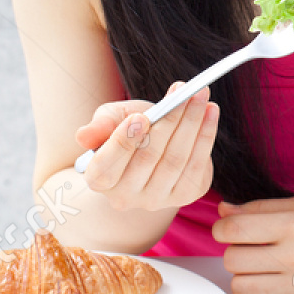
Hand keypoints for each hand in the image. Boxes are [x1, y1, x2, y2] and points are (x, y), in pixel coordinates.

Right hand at [75, 83, 219, 213]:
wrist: (155, 149)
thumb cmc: (128, 130)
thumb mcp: (111, 120)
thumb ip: (100, 125)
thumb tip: (83, 136)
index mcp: (99, 180)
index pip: (106, 168)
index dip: (123, 144)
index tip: (141, 118)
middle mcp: (126, 197)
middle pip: (148, 159)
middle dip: (169, 121)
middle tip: (184, 92)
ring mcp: (156, 200)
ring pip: (176, 159)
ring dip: (192, 123)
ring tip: (200, 94)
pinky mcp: (185, 196)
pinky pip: (197, 164)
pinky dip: (206, 135)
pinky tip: (211, 111)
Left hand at [210, 194, 293, 293]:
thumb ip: (261, 208)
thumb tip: (223, 211)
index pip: (234, 229)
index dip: (223, 227)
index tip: (230, 228)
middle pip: (232, 260)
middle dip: (235, 251)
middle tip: (252, 247)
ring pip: (240, 286)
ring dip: (244, 276)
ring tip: (262, 267)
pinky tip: (271, 285)